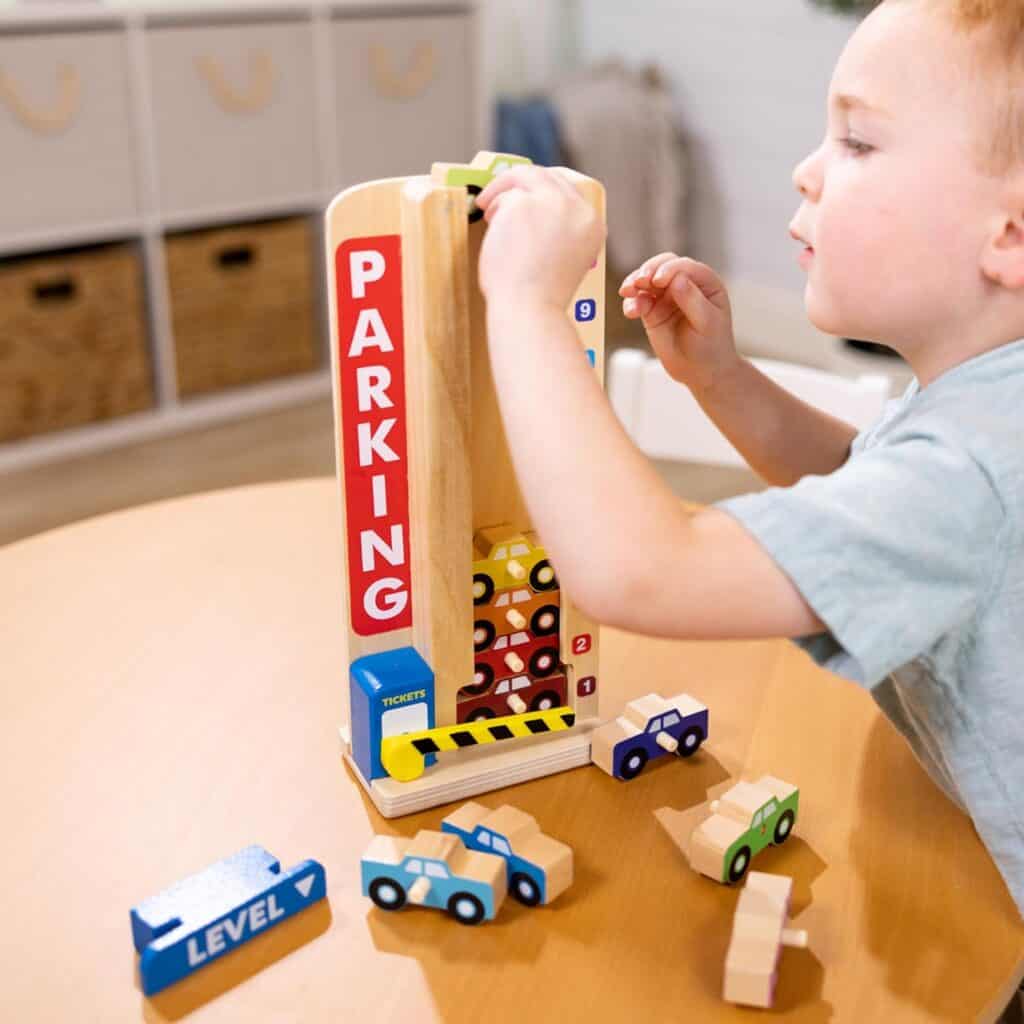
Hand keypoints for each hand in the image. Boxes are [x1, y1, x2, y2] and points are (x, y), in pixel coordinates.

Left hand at [475, 165, 604, 309]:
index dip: (545, 187)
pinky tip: (489, 224)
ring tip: (490, 216)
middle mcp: (577, 209)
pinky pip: (503, 194)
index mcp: (593, 225)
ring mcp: (552, 202)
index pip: (570, 190)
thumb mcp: (565, 260)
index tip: (528, 190)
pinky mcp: (524, 202)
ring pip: (523, 179)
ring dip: (502, 194)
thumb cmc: (539, 298)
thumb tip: (531, 212)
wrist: (529, 309)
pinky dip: (493, 205)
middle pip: (548, 175)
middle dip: (521, 180)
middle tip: (500, 189)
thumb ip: (558, 232)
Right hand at [620, 254, 738, 392]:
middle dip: (648, 270)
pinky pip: (638, 301)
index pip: (684, 266)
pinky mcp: (652, 311)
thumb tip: (676, 279)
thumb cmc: (711, 346)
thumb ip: (692, 300)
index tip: (658, 281)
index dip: (669, 269)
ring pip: (646, 280)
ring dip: (634, 283)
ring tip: (627, 292)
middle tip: (639, 282)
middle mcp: (684, 284)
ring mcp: (666, 297)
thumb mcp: (708, 323)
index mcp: (704, 282)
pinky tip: (631, 312)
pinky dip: (631, 303)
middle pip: (662, 265)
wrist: (701, 371)